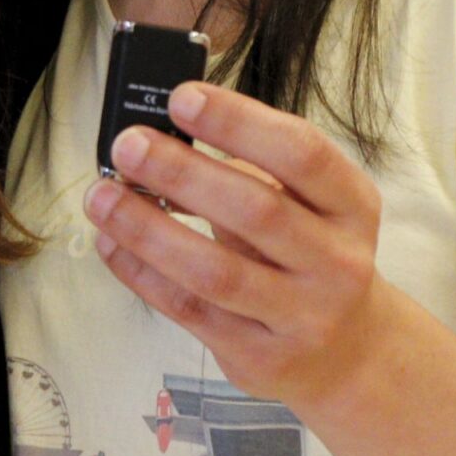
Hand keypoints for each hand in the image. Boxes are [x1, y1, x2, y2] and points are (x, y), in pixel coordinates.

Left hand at [86, 82, 409, 410]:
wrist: (347, 351)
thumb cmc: (312, 258)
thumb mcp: (310, 207)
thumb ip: (252, 172)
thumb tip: (161, 141)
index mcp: (353, 207)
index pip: (302, 154)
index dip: (240, 122)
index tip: (182, 98)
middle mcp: (337, 262)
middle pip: (256, 210)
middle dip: (183, 172)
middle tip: (129, 145)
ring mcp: (302, 316)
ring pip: (215, 270)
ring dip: (148, 228)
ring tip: (102, 196)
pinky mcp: (260, 357)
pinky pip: (190, 309)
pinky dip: (142, 272)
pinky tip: (111, 243)